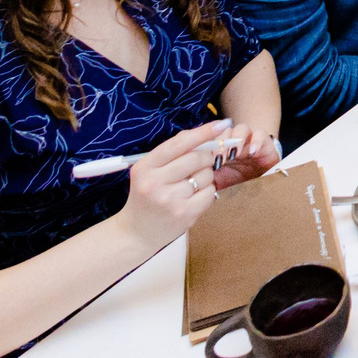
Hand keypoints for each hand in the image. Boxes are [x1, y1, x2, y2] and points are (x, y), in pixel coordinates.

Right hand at [115, 120, 228, 249]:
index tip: (220, 124)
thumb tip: (203, 133)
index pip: (178, 144)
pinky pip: (210, 192)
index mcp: (145, 167)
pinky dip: (208, 191)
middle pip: (196, 158)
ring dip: (206, 175)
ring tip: (192, 183)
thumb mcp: (148, 171)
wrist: (137, 233)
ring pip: (206, 175)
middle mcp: (155, 183)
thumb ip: (172, 151)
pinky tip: (195, 196)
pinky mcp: (185, 214)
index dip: (202, 133)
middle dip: (207, 156)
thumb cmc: (147, 196)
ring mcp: (171, 200)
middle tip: (204, 161)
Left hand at [211, 121, 281, 191]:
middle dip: (221, 145)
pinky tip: (252, 152)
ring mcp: (250, 139)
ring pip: (241, 128)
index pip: (211, 139)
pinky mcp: (265, 141)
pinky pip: (260, 133)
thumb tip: (195, 181)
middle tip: (219, 160)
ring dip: (236, 140)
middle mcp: (235, 140)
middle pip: (225, 133)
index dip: (208, 148)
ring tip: (234, 155)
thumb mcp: (221, 182)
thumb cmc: (239, 181)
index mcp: (221, 147)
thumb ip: (208, 179)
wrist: (263, 180)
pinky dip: (256, 140)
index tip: (206, 162)